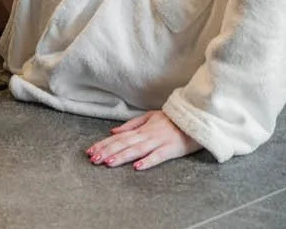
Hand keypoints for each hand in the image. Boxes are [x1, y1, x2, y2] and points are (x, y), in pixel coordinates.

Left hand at [85, 110, 201, 170]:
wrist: (196, 117)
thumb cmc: (173, 119)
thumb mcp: (150, 117)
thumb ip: (131, 125)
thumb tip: (112, 131)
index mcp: (142, 128)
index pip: (118, 137)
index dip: (104, 144)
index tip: (90, 151)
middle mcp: (148, 134)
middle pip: (124, 144)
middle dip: (107, 151)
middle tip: (93, 159)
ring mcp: (159, 141)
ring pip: (137, 150)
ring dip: (122, 156)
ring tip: (108, 163)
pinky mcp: (172, 149)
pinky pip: (158, 156)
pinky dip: (148, 161)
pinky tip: (137, 167)